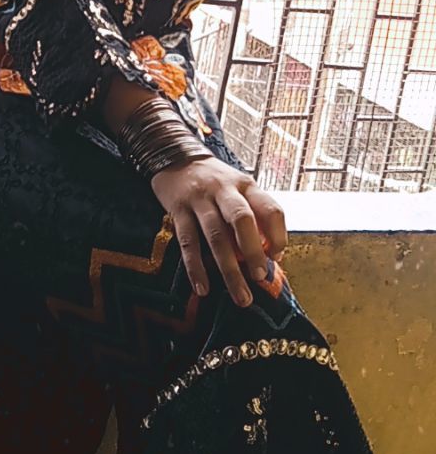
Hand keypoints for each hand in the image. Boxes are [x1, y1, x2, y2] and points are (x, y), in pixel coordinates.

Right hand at [151, 156, 286, 307]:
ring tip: (240, 296)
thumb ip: (255, 215)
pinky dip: (195, 267)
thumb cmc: (215, 181)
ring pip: (216, 236)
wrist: (175, 157)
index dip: (278, 236)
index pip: (271, 209)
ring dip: (229, 269)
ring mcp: (199, 199)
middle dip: (253, 252)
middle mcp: (224, 190)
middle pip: (242, 220)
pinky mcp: (178, 210)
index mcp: (246, 185)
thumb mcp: (239, 188)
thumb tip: (272, 254)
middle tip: (260, 278)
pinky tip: (202, 288)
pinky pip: (188, 242)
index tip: (276, 259)